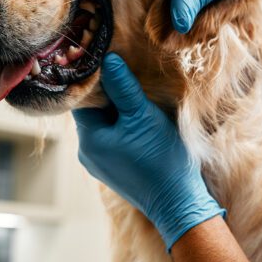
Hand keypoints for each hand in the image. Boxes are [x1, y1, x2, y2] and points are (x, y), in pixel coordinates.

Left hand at [73, 54, 224, 250]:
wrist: (178, 203)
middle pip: (93, 112)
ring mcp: (101, 164)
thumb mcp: (143, 117)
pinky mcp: (116, 170)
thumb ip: (123, 88)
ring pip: (105, 125)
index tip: (108, 59)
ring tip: (136, 94)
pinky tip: (140, 119)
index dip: (95, 78)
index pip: (82, 99)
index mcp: (89, 140)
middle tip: (126, 72)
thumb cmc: (161, 160)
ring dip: (118, 110)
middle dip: (109, 93)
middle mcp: (88, 153)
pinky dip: (124, 126)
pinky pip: (114, 139)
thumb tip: (107, 58)